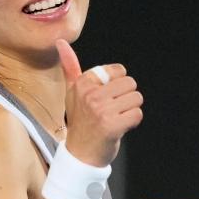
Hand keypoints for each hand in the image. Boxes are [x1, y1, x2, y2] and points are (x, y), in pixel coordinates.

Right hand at [55, 39, 143, 166]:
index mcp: (83, 83)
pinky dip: (132, 122)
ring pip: (136, 99)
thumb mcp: (73, 92)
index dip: (117, 86)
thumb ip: (70, 66)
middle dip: (126, 98)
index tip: (105, 98)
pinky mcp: (112, 126)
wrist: (80, 155)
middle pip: (131, 84)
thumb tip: (61, 42)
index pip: (119, 71)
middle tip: (112, 111)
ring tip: (115, 119)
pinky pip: (137, 114)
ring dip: (130, 110)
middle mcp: (90, 95)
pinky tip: (120, 128)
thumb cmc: (80, 122)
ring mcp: (101, 110)